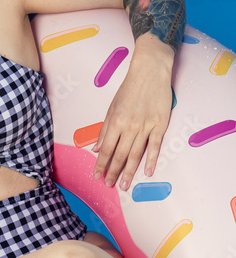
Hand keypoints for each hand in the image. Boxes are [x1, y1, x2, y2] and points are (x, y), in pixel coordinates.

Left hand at [92, 37, 173, 190]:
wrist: (150, 72)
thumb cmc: (129, 89)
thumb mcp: (112, 107)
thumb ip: (105, 129)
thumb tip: (97, 148)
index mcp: (115, 122)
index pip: (106, 149)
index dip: (101, 164)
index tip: (97, 176)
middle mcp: (129, 127)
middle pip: (120, 155)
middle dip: (113, 172)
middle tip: (109, 185)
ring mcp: (146, 126)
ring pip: (136, 154)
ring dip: (129, 171)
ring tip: (124, 185)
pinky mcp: (160, 125)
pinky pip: (155, 146)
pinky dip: (151, 160)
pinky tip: (147, 172)